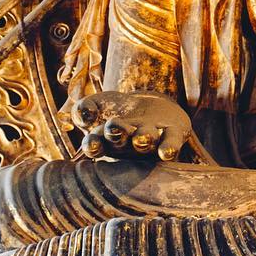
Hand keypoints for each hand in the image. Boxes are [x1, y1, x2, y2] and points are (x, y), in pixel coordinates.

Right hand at [72, 91, 194, 161]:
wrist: (149, 106)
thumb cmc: (117, 109)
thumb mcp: (98, 103)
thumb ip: (84, 108)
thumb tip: (84, 113)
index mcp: (105, 141)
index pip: (96, 145)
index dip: (94, 146)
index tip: (92, 145)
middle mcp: (127, 145)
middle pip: (121, 141)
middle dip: (118, 135)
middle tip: (115, 130)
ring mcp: (150, 142)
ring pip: (146, 141)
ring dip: (143, 140)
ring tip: (141, 137)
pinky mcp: (171, 135)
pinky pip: (171, 142)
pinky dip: (169, 148)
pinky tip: (168, 152)